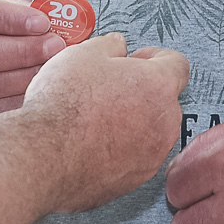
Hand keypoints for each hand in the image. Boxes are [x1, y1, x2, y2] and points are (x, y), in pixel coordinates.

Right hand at [22, 34, 190, 213]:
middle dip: (142, 90)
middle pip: (164, 99)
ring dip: (133, 121)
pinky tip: (93, 142)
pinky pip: (136, 156)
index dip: (156, 56)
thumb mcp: (83, 54)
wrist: (46, 155)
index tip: (140, 58)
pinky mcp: (135, 178)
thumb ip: (109, 45)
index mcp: (158, 85)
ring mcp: (152, 154)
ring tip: (97, 117)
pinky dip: (121, 148)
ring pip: (151, 130)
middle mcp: (164, 122)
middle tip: (110, 86)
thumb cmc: (65, 105)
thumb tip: (115, 46)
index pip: (177, 63)